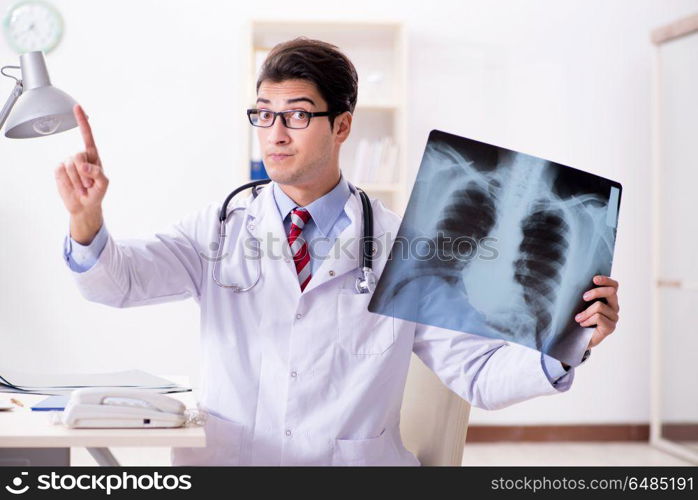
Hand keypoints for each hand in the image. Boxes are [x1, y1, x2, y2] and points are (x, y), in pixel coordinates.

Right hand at [54, 104, 108, 242]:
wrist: (84, 205)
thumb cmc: (96, 192)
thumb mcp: (103, 184)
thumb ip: (98, 173)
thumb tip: (84, 166)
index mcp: (93, 156)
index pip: (87, 136)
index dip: (82, 122)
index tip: (77, 107)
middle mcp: (80, 157)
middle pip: (78, 156)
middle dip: (84, 173)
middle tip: (89, 184)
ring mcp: (68, 163)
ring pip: (70, 166)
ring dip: (77, 180)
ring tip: (83, 187)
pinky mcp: (59, 170)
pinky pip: (61, 172)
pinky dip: (68, 182)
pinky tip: (73, 187)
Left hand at [575, 275, 619, 348]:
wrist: (578, 338)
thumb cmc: (579, 318)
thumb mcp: (581, 304)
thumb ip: (585, 294)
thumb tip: (576, 281)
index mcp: (609, 298)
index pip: (614, 285)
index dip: (606, 280)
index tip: (594, 279)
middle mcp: (614, 307)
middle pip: (611, 292)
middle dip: (596, 292)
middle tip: (583, 297)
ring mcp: (613, 317)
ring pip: (600, 306)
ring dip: (586, 312)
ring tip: (578, 318)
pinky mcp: (611, 327)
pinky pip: (598, 317)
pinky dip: (587, 320)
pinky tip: (582, 324)